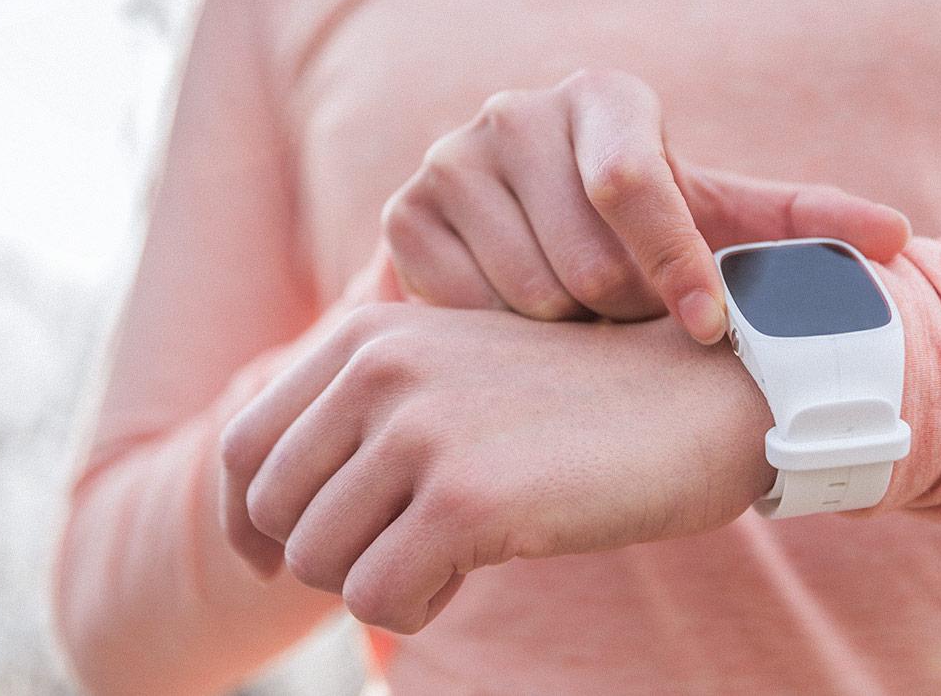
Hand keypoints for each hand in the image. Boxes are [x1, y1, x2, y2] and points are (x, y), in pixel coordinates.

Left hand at [220, 303, 774, 630]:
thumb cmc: (573, 402)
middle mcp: (380, 368)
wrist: (695, 400)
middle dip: (324, 554)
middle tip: (403, 552)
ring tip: (452, 552)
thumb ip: (358, 417)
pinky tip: (476, 569)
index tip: (281, 558)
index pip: (245, 446)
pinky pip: (378, 599)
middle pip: (275, 511)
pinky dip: (417, 607)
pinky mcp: (466, 499)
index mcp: (368, 334)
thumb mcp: (451, 374)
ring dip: (379, 579)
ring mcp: (420, 430)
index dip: (250, 520)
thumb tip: (265, 528)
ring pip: (318, 562)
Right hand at [382, 68, 910, 343]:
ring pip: (526, 295)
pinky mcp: (404, 215)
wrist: (526, 231)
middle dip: (622, 314)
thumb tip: (899, 240)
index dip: (674, 267)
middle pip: (583, 260)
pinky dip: (507, 338)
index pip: (635, 182)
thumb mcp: (714, 215)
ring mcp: (449, 160)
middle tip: (630, 320)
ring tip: (582, 323)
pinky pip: (464, 311)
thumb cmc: (640, 226)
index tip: (703, 329)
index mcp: (605, 96)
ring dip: (570, 336)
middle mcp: (517, 112)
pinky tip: (525, 325)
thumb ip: (798, 222)